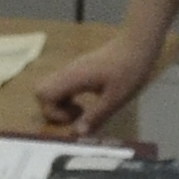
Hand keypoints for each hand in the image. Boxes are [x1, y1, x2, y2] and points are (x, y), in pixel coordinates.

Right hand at [30, 33, 165, 139]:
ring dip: (61, 104)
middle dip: (53, 109)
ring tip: (82, 110)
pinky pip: (62, 85)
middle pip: (41, 90)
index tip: (76, 117)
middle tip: (75, 115)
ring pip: (51, 88)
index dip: (54, 112)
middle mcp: (67, 72)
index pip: (43, 94)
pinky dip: (68, 97)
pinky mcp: (78, 70)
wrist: (137, 45)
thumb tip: (77, 133)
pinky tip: (86, 101)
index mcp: (73, 78)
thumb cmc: (128, 70)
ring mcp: (72, 69)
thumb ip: (95, 116)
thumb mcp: (115, 98)